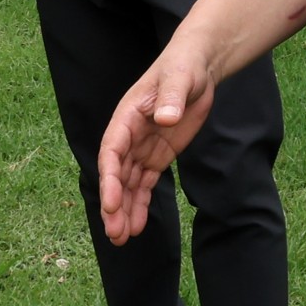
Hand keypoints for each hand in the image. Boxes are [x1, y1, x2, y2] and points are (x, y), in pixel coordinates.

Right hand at [94, 46, 218, 242]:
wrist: (197, 69)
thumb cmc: (183, 67)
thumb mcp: (179, 78)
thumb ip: (171, 97)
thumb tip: (165, 119)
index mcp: (126, 117)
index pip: (111, 151)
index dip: (108, 179)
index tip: (110, 203)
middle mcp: (129, 136)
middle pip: (116, 175)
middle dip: (114, 204)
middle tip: (115, 233)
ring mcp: (142, 148)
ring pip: (127, 184)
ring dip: (123, 210)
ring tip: (122, 238)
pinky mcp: (156, 156)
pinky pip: (144, 183)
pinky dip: (139, 204)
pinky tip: (137, 226)